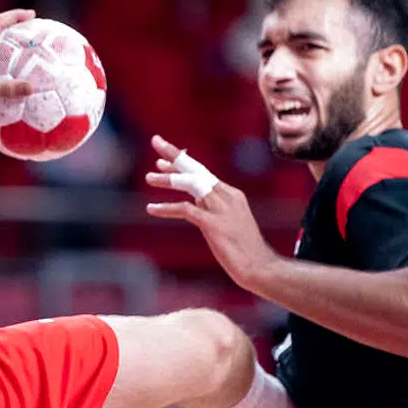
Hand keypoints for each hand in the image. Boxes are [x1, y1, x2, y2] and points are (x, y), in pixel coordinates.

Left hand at [144, 134, 278, 289]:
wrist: (259, 266)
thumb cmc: (243, 250)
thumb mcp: (228, 223)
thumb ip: (212, 210)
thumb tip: (194, 203)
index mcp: (231, 194)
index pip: (203, 172)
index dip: (182, 162)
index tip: (163, 157)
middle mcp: (227, 196)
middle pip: (197, 169)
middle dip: (175, 155)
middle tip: (155, 140)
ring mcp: (221, 209)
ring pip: (191, 184)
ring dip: (168, 179)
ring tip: (148, 177)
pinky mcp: (214, 224)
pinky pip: (185, 210)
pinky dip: (166, 208)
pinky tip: (151, 209)